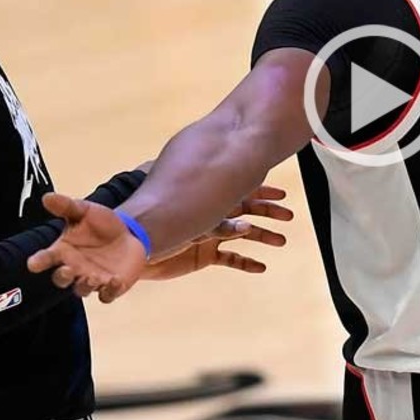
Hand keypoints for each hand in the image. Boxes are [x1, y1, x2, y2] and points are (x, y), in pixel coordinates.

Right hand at [27, 193, 145, 302]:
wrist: (129, 234)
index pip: (46, 258)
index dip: (39, 262)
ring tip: (92, 277)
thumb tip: (47, 197)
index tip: (33, 264)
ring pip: (82, 290)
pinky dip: (109, 291)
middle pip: (61, 279)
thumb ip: (67, 206)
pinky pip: (107, 295)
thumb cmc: (101, 224)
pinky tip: (115, 280)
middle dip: (62, 277)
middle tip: (67, 269)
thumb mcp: (85, 211)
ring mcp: (92, 279)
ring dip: (85, 286)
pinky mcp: (110, 287)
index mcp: (63, 250)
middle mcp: (74, 268)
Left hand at [142, 186, 293, 280]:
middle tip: (288, 216)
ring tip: (281, 241)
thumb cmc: (145, 212)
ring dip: (262, 237)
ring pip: (244, 235)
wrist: (131, 243)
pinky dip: (245, 263)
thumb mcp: (165, 188)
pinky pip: (230, 260)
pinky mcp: (204, 256)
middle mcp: (211, 214)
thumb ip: (180, 174)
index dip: (261, 192)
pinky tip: (261, 266)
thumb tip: (192, 153)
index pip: (239, 191)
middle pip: (247, 211)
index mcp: (206, 196)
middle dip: (268, 212)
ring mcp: (210, 235)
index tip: (281, 194)